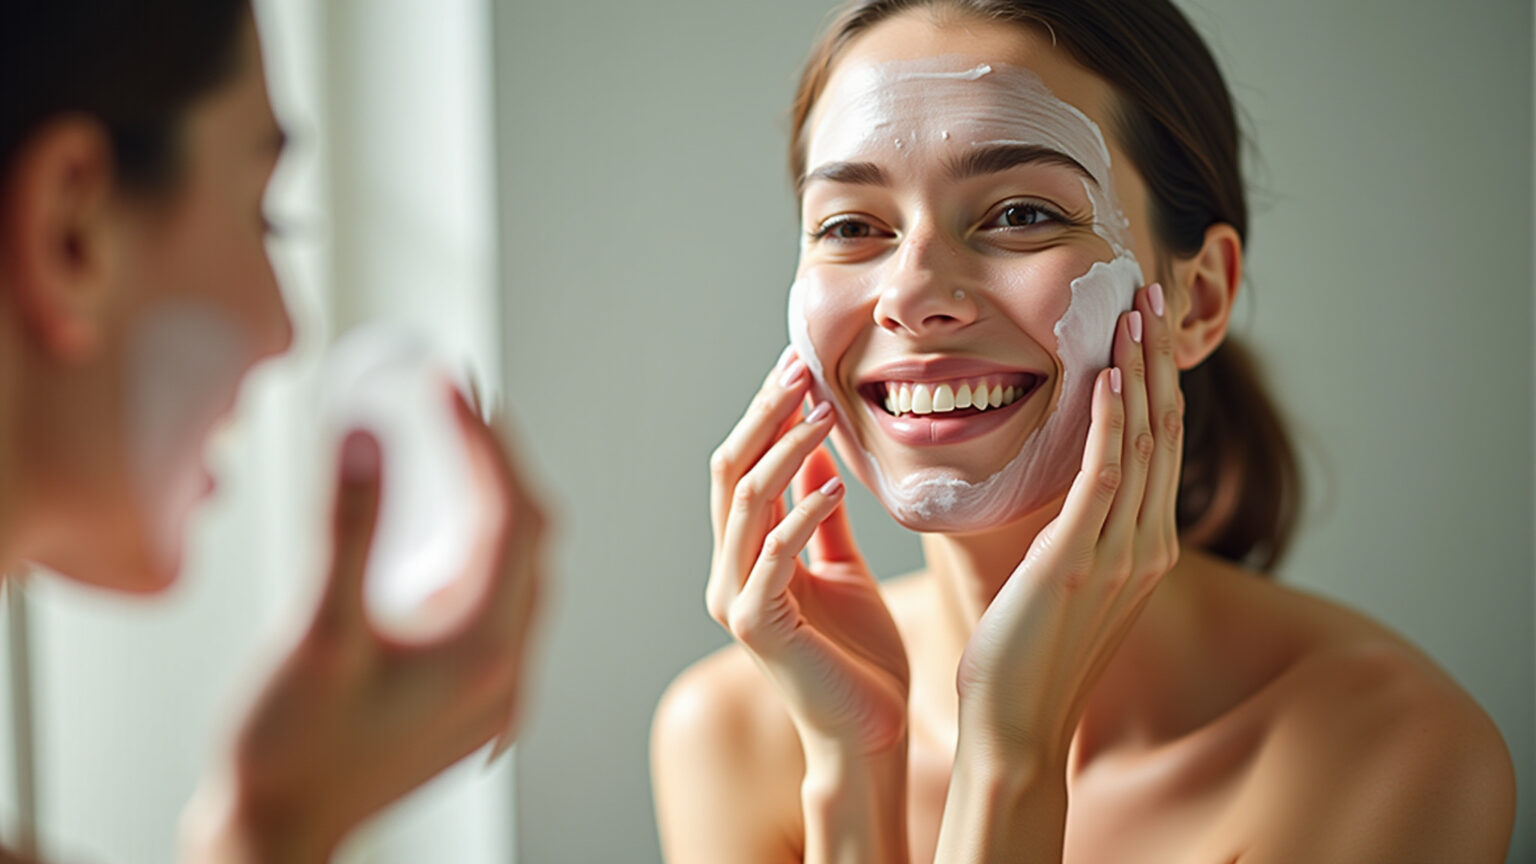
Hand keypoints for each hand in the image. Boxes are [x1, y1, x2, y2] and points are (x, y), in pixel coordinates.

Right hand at [181, 388, 546, 863]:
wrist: (274, 836)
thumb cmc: (287, 752)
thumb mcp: (314, 632)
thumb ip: (346, 529)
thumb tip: (367, 435)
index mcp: (484, 650)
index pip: (513, 516)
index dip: (486, 441)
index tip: (449, 385)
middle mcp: (507, 670)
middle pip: (530, 539)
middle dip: (498, 462)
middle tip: (456, 402)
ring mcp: (496, 690)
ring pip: (519, 572)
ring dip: (495, 505)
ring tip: (455, 447)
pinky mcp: (473, 699)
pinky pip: (500, 603)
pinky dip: (482, 551)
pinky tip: (447, 528)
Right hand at [705, 350, 908, 760]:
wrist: (868, 734)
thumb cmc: (858, 658)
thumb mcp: (842, 568)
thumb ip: (822, 514)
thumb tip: (817, 451)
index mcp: (746, 555)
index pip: (744, 466)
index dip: (767, 413)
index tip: (800, 365)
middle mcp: (728, 572)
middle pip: (731, 473)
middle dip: (765, 416)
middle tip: (801, 370)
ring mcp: (735, 600)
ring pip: (745, 504)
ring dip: (785, 451)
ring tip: (824, 413)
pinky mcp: (757, 628)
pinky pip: (772, 557)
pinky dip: (801, 515)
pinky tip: (834, 487)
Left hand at [957, 283, 1183, 762]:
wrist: (1016, 729)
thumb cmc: (1027, 660)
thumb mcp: (1067, 588)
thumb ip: (1079, 537)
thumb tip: (1066, 494)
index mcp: (1145, 551)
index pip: (1161, 448)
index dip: (1158, 382)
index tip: (1146, 328)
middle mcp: (1147, 548)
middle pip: (1165, 432)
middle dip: (1158, 358)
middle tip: (1149, 293)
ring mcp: (1121, 555)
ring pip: (1144, 443)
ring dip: (1140, 371)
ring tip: (1133, 311)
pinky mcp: (1080, 562)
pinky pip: (1105, 478)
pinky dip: (1112, 424)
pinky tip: (1108, 377)